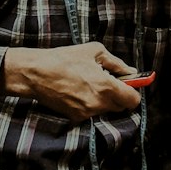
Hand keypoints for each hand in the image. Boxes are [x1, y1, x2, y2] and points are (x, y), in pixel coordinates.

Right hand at [2, 42, 142, 122]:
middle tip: (106, 82)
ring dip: (102, 100)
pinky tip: (77, 91)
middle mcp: (99, 103)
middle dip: (118, 96)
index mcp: (107, 86)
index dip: (133, 93)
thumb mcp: (95, 51)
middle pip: (120, 106)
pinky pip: (90, 112)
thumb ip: (117, 63)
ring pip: (105, 109)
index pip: (133, 100)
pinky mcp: (76, 117)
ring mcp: (87, 113)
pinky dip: (88, 104)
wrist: (37, 73)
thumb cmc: (65, 58)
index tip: (128, 86)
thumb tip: (131, 72)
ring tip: (87, 84)